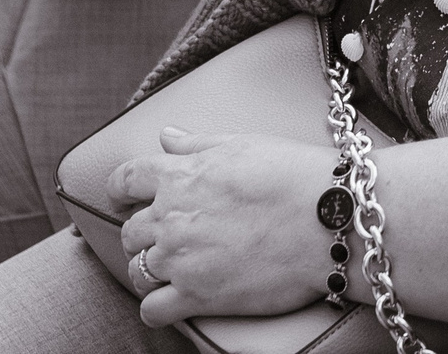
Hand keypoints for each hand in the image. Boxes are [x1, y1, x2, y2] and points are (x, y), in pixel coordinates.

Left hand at [112, 130, 341, 326]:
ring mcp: (181, 258)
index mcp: (179, 175)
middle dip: (143, 234)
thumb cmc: (293, 175)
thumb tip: (166, 136)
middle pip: (130, 231)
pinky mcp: (197, 296)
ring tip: (176, 269)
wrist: (328, 218)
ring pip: (138, 270)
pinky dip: (157, 308)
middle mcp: (171, 217)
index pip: (124, 180)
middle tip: (168, 237)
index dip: (119, 190)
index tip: (123, 198)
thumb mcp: (242, 144)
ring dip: (152, 270)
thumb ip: (196, 143)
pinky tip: (173, 302)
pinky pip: (152, 310)